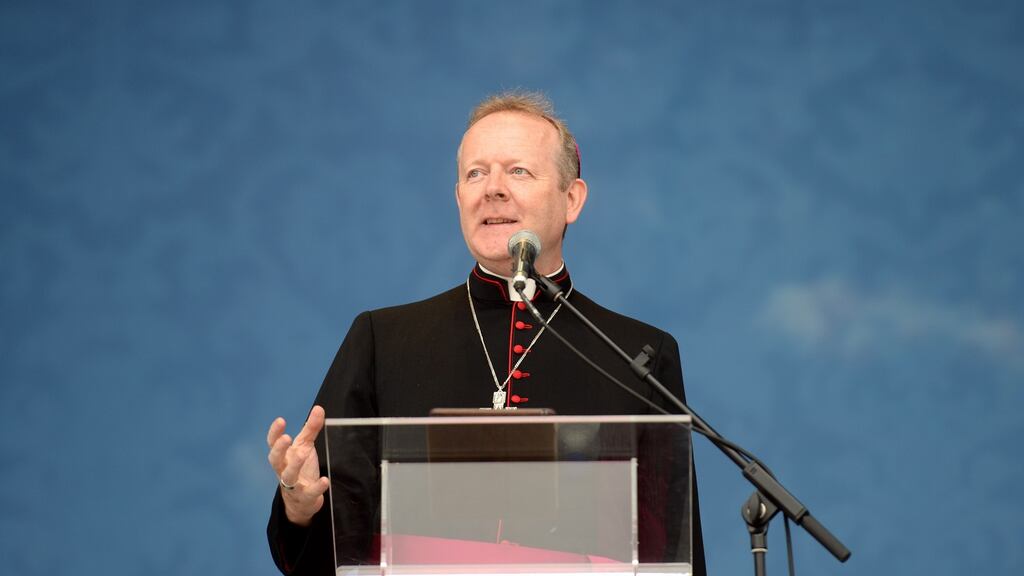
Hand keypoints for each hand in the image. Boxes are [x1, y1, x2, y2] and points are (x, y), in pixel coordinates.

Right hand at [267, 405, 330, 525]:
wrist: (301, 501)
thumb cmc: (301, 468)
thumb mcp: (305, 447)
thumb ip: (311, 429)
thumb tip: (319, 408)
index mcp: (283, 456)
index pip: (273, 444)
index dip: (274, 433)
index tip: (280, 420)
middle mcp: (284, 470)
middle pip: (275, 460)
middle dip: (279, 449)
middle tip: (286, 438)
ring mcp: (293, 485)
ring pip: (288, 476)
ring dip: (294, 465)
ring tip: (302, 453)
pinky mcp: (305, 497)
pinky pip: (309, 493)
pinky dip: (316, 488)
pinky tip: (324, 481)